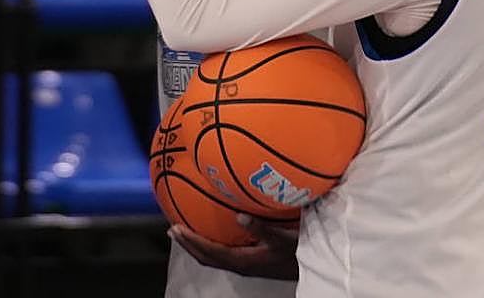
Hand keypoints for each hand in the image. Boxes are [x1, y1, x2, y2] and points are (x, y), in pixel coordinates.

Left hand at [169, 216, 299, 281]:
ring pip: (213, 257)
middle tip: (172, 229)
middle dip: (188, 244)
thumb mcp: (282, 238)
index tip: (175, 228)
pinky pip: (222, 253)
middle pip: (206, 257)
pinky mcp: (250, 262)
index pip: (210, 252)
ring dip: (196, 245)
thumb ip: (261, 229)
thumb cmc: (297, 251)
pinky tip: (211, 232)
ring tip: (184, 231)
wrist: (311, 266)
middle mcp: (240, 265)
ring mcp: (244, 265)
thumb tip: (239, 215)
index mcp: (243, 261)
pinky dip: (210, 244)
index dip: (191, 241)